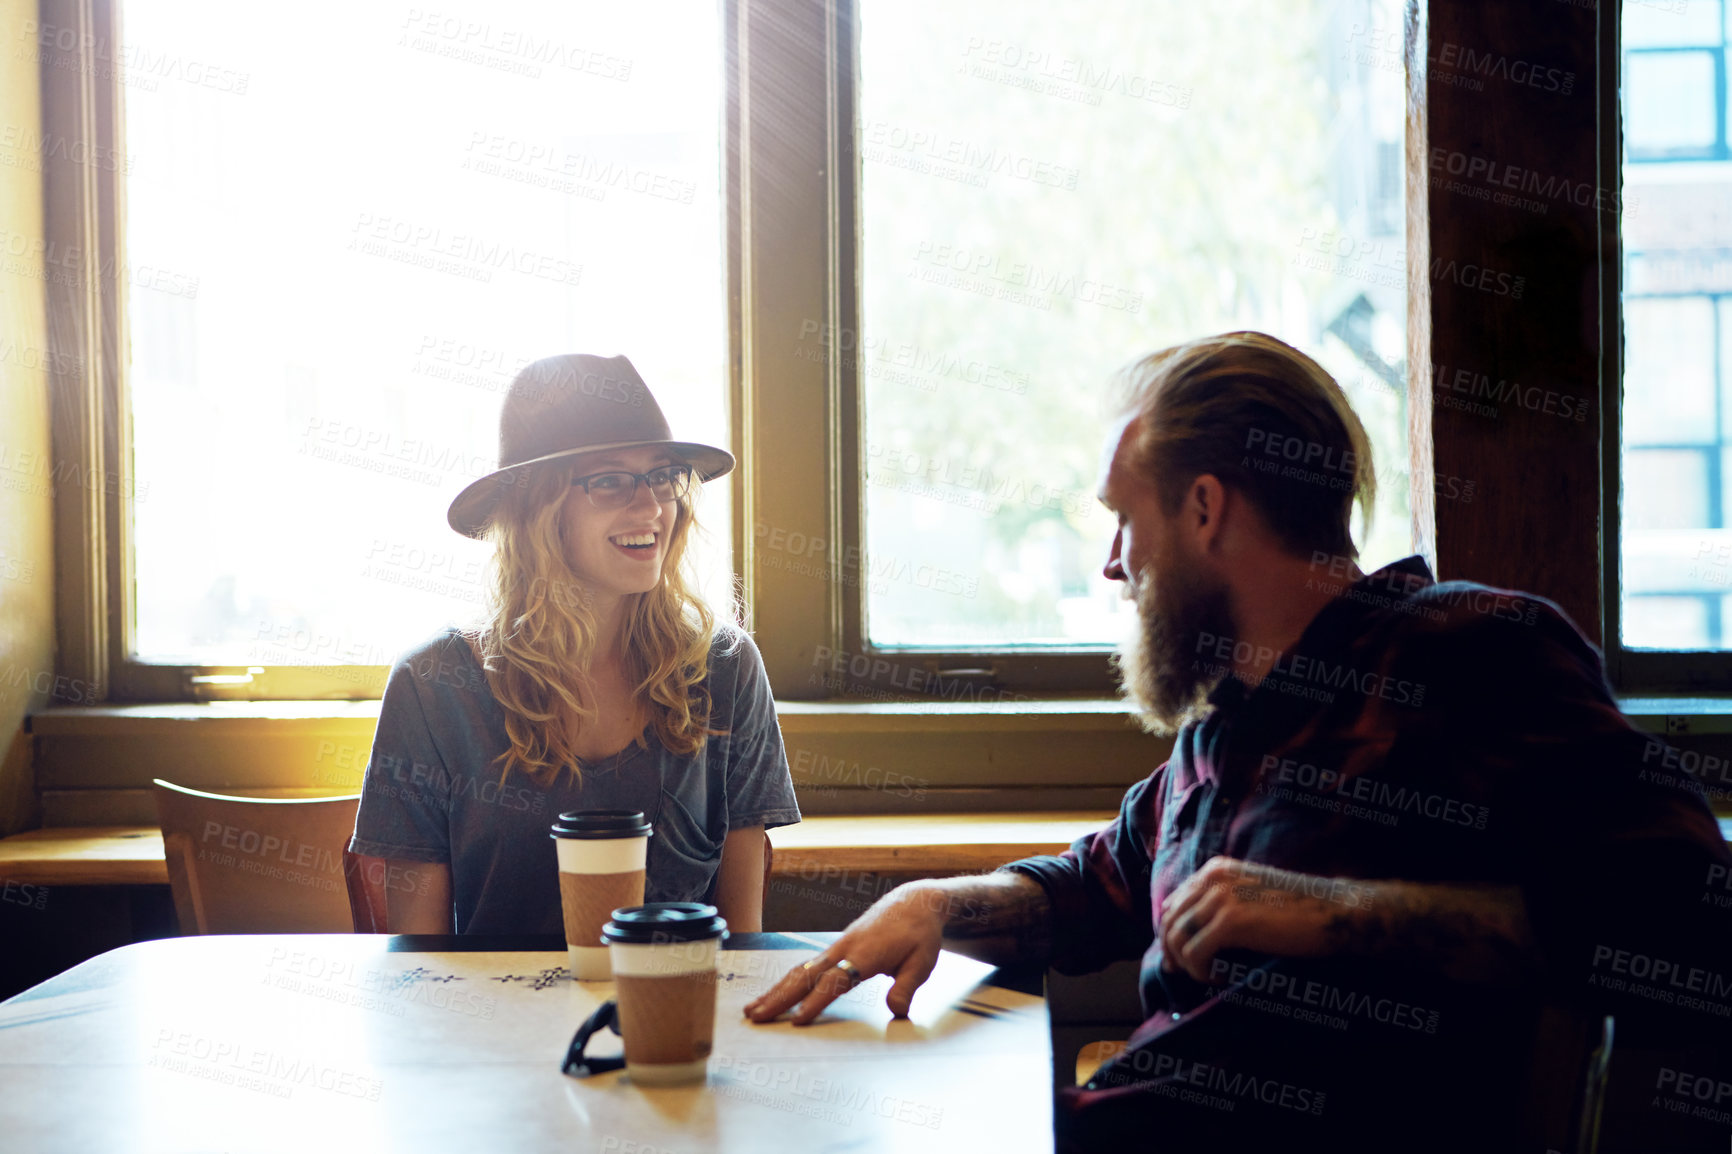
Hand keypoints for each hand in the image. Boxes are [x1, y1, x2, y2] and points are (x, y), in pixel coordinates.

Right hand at [743, 882, 945, 1024]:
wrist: (914, 903)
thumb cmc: (919, 934)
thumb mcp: (923, 962)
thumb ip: (907, 987)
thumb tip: (897, 1012)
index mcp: (866, 953)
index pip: (836, 980)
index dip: (816, 1001)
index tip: (798, 1020)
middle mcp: (844, 948)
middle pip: (806, 975)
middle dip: (779, 998)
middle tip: (756, 1017)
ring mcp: (837, 947)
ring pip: (800, 970)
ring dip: (775, 991)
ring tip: (752, 1010)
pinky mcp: (835, 948)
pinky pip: (806, 967)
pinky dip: (786, 982)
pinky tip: (774, 994)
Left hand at [1158, 856, 1365, 983]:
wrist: (1333, 912)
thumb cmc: (1296, 909)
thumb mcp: (1249, 895)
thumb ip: (1219, 903)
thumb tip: (1186, 932)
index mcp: (1215, 869)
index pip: (1172, 903)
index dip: (1169, 933)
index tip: (1178, 957)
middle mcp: (1212, 878)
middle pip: (1169, 921)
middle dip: (1171, 952)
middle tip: (1182, 974)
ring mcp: (1221, 898)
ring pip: (1177, 938)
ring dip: (1187, 964)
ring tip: (1208, 975)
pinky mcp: (1231, 922)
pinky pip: (1195, 953)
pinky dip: (1201, 971)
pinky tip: (1220, 977)